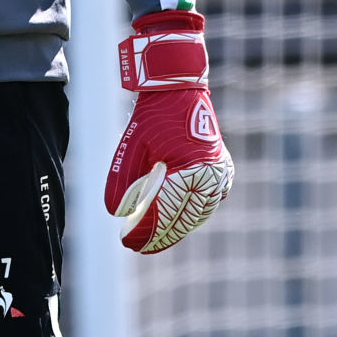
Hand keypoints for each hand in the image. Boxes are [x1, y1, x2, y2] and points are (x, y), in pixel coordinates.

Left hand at [105, 10, 233, 253]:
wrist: (180, 89)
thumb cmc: (153, 117)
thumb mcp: (133, 146)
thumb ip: (124, 179)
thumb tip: (115, 212)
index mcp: (191, 171)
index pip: (166, 212)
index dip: (147, 231)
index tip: (128, 242)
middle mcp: (211, 177)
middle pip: (184, 218)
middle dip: (160, 235)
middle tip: (136, 247)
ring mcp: (220, 175)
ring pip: (198, 214)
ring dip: (177, 228)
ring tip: (154, 241)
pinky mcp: (221, 171)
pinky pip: (207, 202)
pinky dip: (191, 214)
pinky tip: (176, 222)